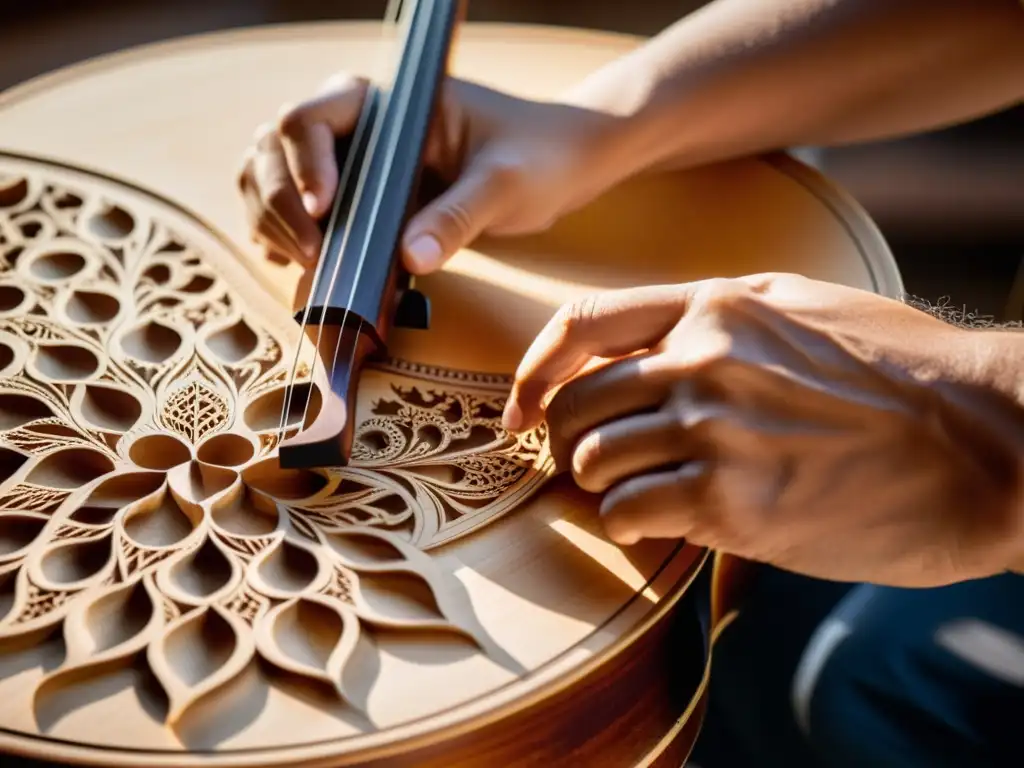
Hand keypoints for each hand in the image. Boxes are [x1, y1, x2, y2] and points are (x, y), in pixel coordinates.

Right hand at [237, 73, 626, 272]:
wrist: (561, 165)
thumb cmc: (538, 157)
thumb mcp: (505, 185)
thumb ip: (459, 215)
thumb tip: (411, 257)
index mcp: (387, 103)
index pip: (310, 119)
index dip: (302, 166)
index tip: (322, 211)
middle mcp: (359, 126)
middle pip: (273, 149)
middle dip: (276, 201)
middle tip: (311, 255)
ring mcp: (353, 161)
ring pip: (272, 177)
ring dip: (271, 218)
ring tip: (305, 262)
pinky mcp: (360, 197)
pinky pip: (297, 210)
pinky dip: (283, 233)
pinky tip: (302, 263)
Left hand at [503, 273, 1023, 586]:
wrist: (983, 441)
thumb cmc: (898, 374)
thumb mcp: (803, 308)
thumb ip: (718, 319)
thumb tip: (647, 351)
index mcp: (717, 306)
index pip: (583, 324)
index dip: (533, 369)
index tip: (518, 406)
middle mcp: (704, 360)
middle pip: (574, 402)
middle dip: (563, 439)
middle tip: (585, 463)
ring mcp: (716, 430)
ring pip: (592, 460)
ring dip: (598, 485)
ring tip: (630, 494)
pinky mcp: (733, 502)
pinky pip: (628, 512)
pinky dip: (626, 522)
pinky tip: (658, 522)